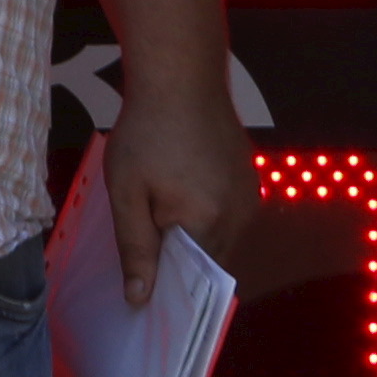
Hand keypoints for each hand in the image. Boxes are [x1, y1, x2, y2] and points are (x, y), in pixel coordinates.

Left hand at [103, 74, 259, 305]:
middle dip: (179, 260)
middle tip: (143, 245)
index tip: (143, 291)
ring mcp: (249, 195)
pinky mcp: (249, 178)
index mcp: (210, 224)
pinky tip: (179, 191)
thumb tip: (140, 299)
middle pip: (208, 261)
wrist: (181, 76)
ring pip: (218, 237)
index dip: (168, 288)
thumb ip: (136, 247)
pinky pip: (227, 214)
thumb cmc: (147, 132)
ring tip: (159, 209)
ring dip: (192, 234)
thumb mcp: (127, 191)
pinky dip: (204, 213)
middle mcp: (240, 216)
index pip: (194, 281)